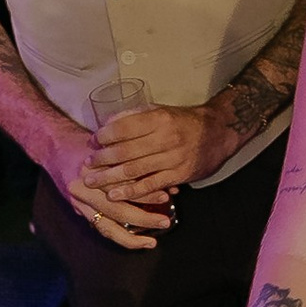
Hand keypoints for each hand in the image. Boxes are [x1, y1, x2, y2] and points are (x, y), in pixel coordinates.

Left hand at [60, 101, 217, 247]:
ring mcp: (173, 158)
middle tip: (87, 164)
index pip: (123, 128)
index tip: (92, 142)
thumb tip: (108, 123)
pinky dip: (130, 191)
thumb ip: (135, 116)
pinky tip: (114, 195)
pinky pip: (150, 185)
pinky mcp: (179, 175)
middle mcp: (165, 138)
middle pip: (125, 151)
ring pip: (134, 170)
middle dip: (102, 159)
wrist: (218, 133)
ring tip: (92, 181)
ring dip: (109, 177)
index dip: (104, 136)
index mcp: (159, 118)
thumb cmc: (184, 121)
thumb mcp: (161, 110)